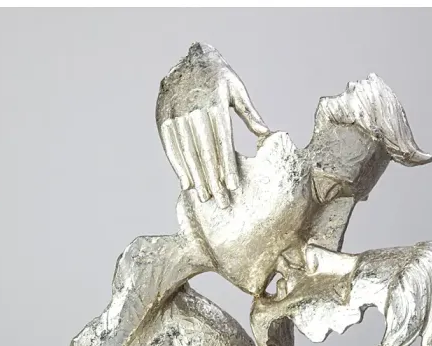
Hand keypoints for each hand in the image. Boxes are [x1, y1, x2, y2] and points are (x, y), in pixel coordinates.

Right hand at [156, 43, 269, 207]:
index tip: (233, 187)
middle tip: (221, 202)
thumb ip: (250, 113)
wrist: (187, 58)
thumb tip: (267, 132)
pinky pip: (171, 147)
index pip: (223, 142)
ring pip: (189, 153)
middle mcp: (195, 111)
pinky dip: (178, 167)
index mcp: (215, 104)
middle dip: (214, 180)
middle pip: (206, 153)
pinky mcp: (164, 119)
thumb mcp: (236, 88)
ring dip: (197, 178)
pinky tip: (186, 184)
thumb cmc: (218, 77)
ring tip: (205, 198)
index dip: (228, 166)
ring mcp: (177, 115)